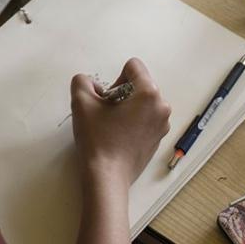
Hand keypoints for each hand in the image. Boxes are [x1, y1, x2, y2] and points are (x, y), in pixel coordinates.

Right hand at [70, 58, 169, 185]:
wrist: (107, 177)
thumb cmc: (98, 138)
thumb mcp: (81, 103)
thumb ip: (82, 82)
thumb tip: (93, 86)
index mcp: (149, 93)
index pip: (133, 66)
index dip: (115, 78)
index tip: (106, 99)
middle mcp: (162, 107)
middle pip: (139, 84)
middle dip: (122, 93)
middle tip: (107, 113)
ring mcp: (163, 125)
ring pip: (142, 102)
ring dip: (127, 107)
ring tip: (112, 126)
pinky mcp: (158, 139)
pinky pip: (145, 118)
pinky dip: (133, 121)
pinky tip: (119, 137)